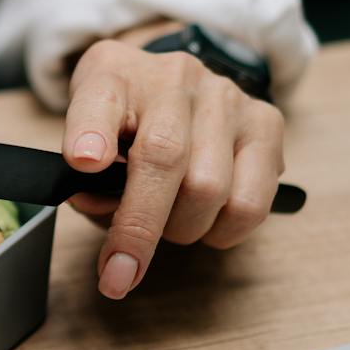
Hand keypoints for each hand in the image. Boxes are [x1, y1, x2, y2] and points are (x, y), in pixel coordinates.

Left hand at [62, 35, 285, 299]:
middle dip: (139, 228)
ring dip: (182, 229)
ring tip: (169, 226)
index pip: (99, 98)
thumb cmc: (122, 130)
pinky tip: (207, 223)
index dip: (90, 132)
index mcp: (112, 75)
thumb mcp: (86, 144)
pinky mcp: (266, 123)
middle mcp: (172, 78)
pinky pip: (252, 200)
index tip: (83, 161)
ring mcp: (224, 97)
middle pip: (162, 156)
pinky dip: (225, 231)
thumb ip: (86, 183)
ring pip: (209, 187)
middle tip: (120, 273)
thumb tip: (108, 215)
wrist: (170, 88)